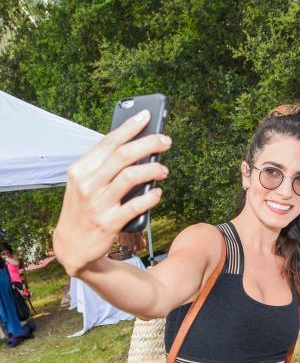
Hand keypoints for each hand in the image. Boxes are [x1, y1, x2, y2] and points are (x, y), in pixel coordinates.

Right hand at [52, 109, 170, 275]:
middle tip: (166, 141)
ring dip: (152, 169)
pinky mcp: (109, 222)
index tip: (146, 116)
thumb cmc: (84, 210)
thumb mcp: (85, 185)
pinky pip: (135, 205)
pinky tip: (158, 193)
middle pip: (123, 155)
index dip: (129, 127)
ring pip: (130, 176)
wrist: (72, 246)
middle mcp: (88, 184)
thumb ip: (105, 167)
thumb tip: (136, 148)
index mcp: (81, 170)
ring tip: (164, 169)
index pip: (108, 142)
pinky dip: (150, 197)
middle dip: (148, 144)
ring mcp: (98, 204)